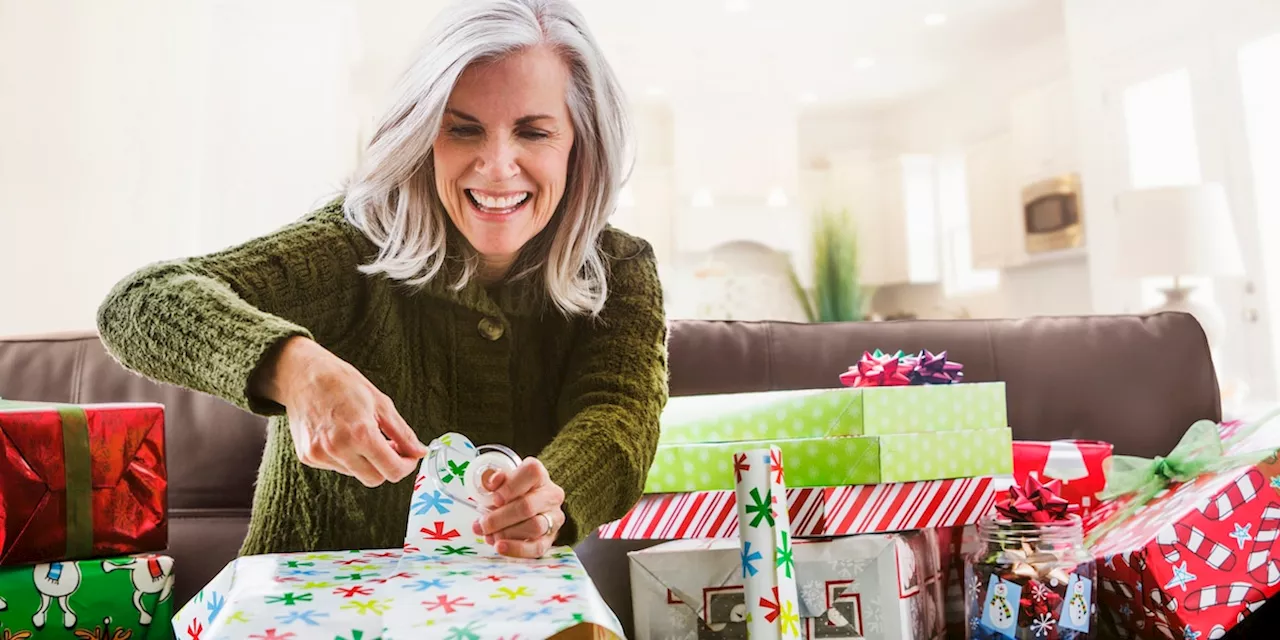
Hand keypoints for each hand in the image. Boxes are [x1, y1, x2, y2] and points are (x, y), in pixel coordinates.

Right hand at [253, 336, 426, 486]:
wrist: (304, 375)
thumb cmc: (343, 383)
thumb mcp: (381, 403)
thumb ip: (403, 433)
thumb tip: (420, 451)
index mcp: (360, 434)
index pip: (392, 471)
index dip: (406, 466)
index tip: (409, 457)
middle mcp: (338, 448)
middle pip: (374, 479)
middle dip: (387, 466)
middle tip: (390, 447)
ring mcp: (320, 455)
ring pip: (355, 474)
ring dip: (365, 461)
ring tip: (362, 435)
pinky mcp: (308, 457)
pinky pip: (337, 467)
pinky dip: (346, 457)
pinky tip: (342, 436)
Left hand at [471, 457, 565, 557]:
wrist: (526, 509)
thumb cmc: (511, 494)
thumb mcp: (502, 482)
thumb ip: (495, 481)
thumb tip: (491, 483)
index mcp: (539, 475)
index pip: (531, 473)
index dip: (510, 487)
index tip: (494, 499)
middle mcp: (551, 495)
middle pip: (528, 506)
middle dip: (500, 518)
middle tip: (482, 524)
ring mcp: (554, 517)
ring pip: (535, 527)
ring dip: (507, 534)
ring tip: (489, 536)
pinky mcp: (551, 538)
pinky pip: (537, 547)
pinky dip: (516, 549)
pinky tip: (500, 547)